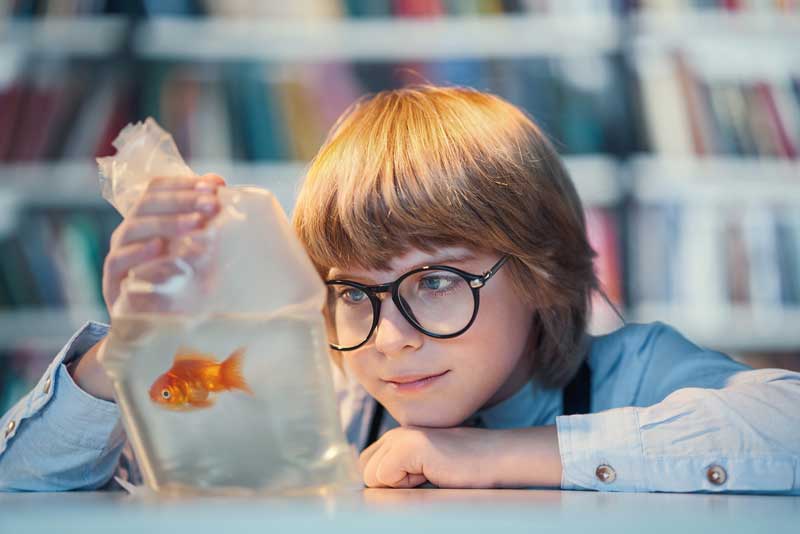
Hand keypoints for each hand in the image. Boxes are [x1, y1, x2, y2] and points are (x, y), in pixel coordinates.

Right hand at [102, 173, 225, 312]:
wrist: (150, 323)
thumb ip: (201, 217)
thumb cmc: (175, 280)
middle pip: (147, 203)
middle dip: (182, 200)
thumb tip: (218, 182)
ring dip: (168, 222)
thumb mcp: (192, 247)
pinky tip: (160, 247)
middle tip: (211, 204)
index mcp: (145, 218)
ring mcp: (118, 254)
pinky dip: (139, 252)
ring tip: (196, 223)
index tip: (213, 185)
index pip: (156, 189)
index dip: (183, 183)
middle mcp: (129, 231)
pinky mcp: (112, 281)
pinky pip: (119, 261)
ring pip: (134, 227)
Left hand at [358, 425, 562, 488]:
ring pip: (372, 476)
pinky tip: (432, 472)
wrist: (497, 458)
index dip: (389, 483)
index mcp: (399, 437)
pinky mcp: (409, 445)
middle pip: (365, 471)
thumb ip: (401, 473)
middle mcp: (397, 432)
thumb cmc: (468, 469)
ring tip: (431, 474)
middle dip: (389, 484)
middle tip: (425, 478)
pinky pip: (383, 477)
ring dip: (399, 486)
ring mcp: (402, 436)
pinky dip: (404, 483)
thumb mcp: (427, 470)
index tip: (420, 479)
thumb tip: (376, 487)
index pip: (367, 467)